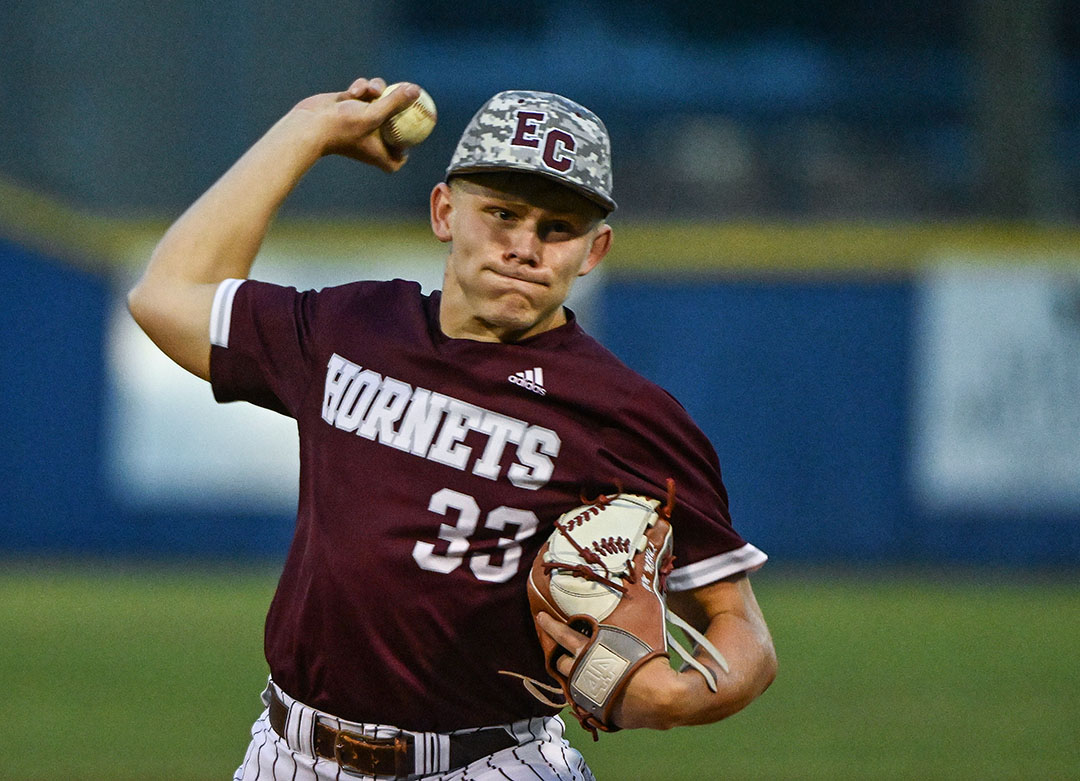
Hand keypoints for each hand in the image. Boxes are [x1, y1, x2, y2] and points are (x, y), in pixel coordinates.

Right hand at [291, 77, 420, 171]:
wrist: (309, 123)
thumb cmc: (343, 126)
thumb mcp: (374, 114)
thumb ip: (395, 102)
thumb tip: (417, 90)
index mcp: (378, 151)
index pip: (397, 160)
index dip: (405, 153)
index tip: (413, 139)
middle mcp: (369, 138)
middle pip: (393, 127)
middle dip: (399, 110)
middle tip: (408, 96)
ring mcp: (359, 120)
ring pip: (379, 100)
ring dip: (378, 91)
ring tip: (372, 90)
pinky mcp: (348, 105)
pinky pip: (363, 92)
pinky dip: (360, 88)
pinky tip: (353, 91)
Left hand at [535, 612, 688, 729]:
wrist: (660, 699)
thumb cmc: (649, 665)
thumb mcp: (629, 642)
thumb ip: (612, 637)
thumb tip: (609, 626)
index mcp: (590, 651)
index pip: (564, 635)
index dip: (550, 625)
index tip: (540, 617)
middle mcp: (583, 672)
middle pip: (560, 661)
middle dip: (560, 655)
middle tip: (565, 651)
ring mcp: (586, 693)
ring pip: (568, 681)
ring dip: (570, 673)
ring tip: (579, 669)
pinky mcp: (593, 709)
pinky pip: (582, 697)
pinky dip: (585, 690)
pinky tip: (595, 687)